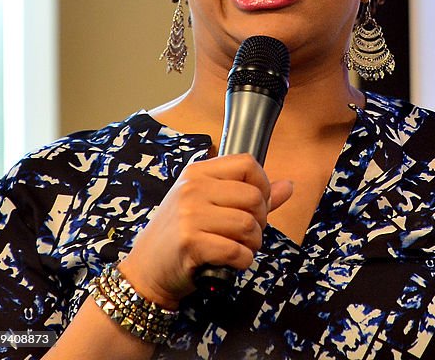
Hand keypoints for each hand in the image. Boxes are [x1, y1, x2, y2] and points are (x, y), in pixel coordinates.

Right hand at [117, 152, 293, 308]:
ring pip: (248, 224)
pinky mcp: (190, 242)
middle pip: (253, 197)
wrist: (145, 271)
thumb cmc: (181, 235)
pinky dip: (242, 260)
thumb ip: (251, 195)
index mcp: (198, 172)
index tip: (257, 204)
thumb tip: (288, 185)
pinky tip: (233, 261)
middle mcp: (192, 188)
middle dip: (261, 221)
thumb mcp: (210, 205)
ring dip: (253, 243)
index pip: (247, 163)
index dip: (263, 185)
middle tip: (248, 234)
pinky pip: (236, 250)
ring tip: (240, 248)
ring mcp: (189, 214)